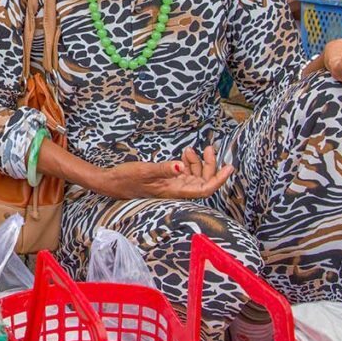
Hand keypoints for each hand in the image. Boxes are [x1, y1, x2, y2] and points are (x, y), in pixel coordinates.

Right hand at [90, 146, 232, 199]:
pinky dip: (189, 163)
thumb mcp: (144, 171)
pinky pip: (186, 174)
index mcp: (175, 191)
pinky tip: (184, 154)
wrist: (112, 183)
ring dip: (199, 163)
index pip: (205, 189)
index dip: (219, 179)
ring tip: (191, 149)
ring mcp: (173, 186)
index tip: (229, 167)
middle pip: (204, 181)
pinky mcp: (168, 181)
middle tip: (210, 149)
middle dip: (211, 166)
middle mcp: (177, 191)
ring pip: (196, 176)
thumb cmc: (127, 178)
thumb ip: (163, 169)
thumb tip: (180, 166)